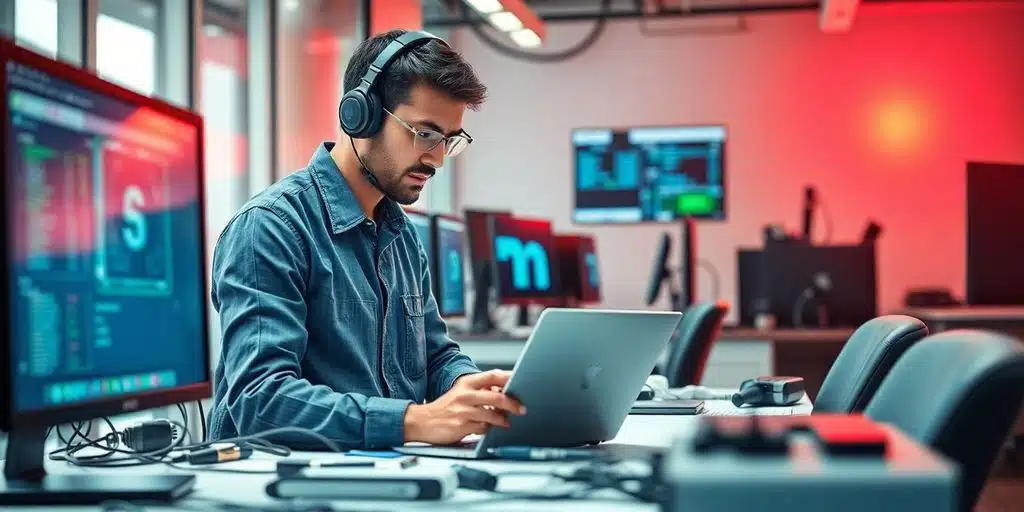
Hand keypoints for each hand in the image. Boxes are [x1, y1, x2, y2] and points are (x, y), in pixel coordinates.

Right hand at [403, 370, 525, 444]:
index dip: (509, 377)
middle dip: (513, 403)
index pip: (492, 375)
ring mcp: (463, 411)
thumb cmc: (445, 408)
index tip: (523, 380)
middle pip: (497, 396)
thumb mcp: (461, 393)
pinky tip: (488, 429)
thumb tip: (504, 392)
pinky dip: (489, 429)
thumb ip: (480, 392)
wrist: (421, 421)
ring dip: (503, 420)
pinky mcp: (462, 426)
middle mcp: (465, 395)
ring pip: (492, 414)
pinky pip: (483, 428)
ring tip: (507, 423)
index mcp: (466, 383)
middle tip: (522, 409)